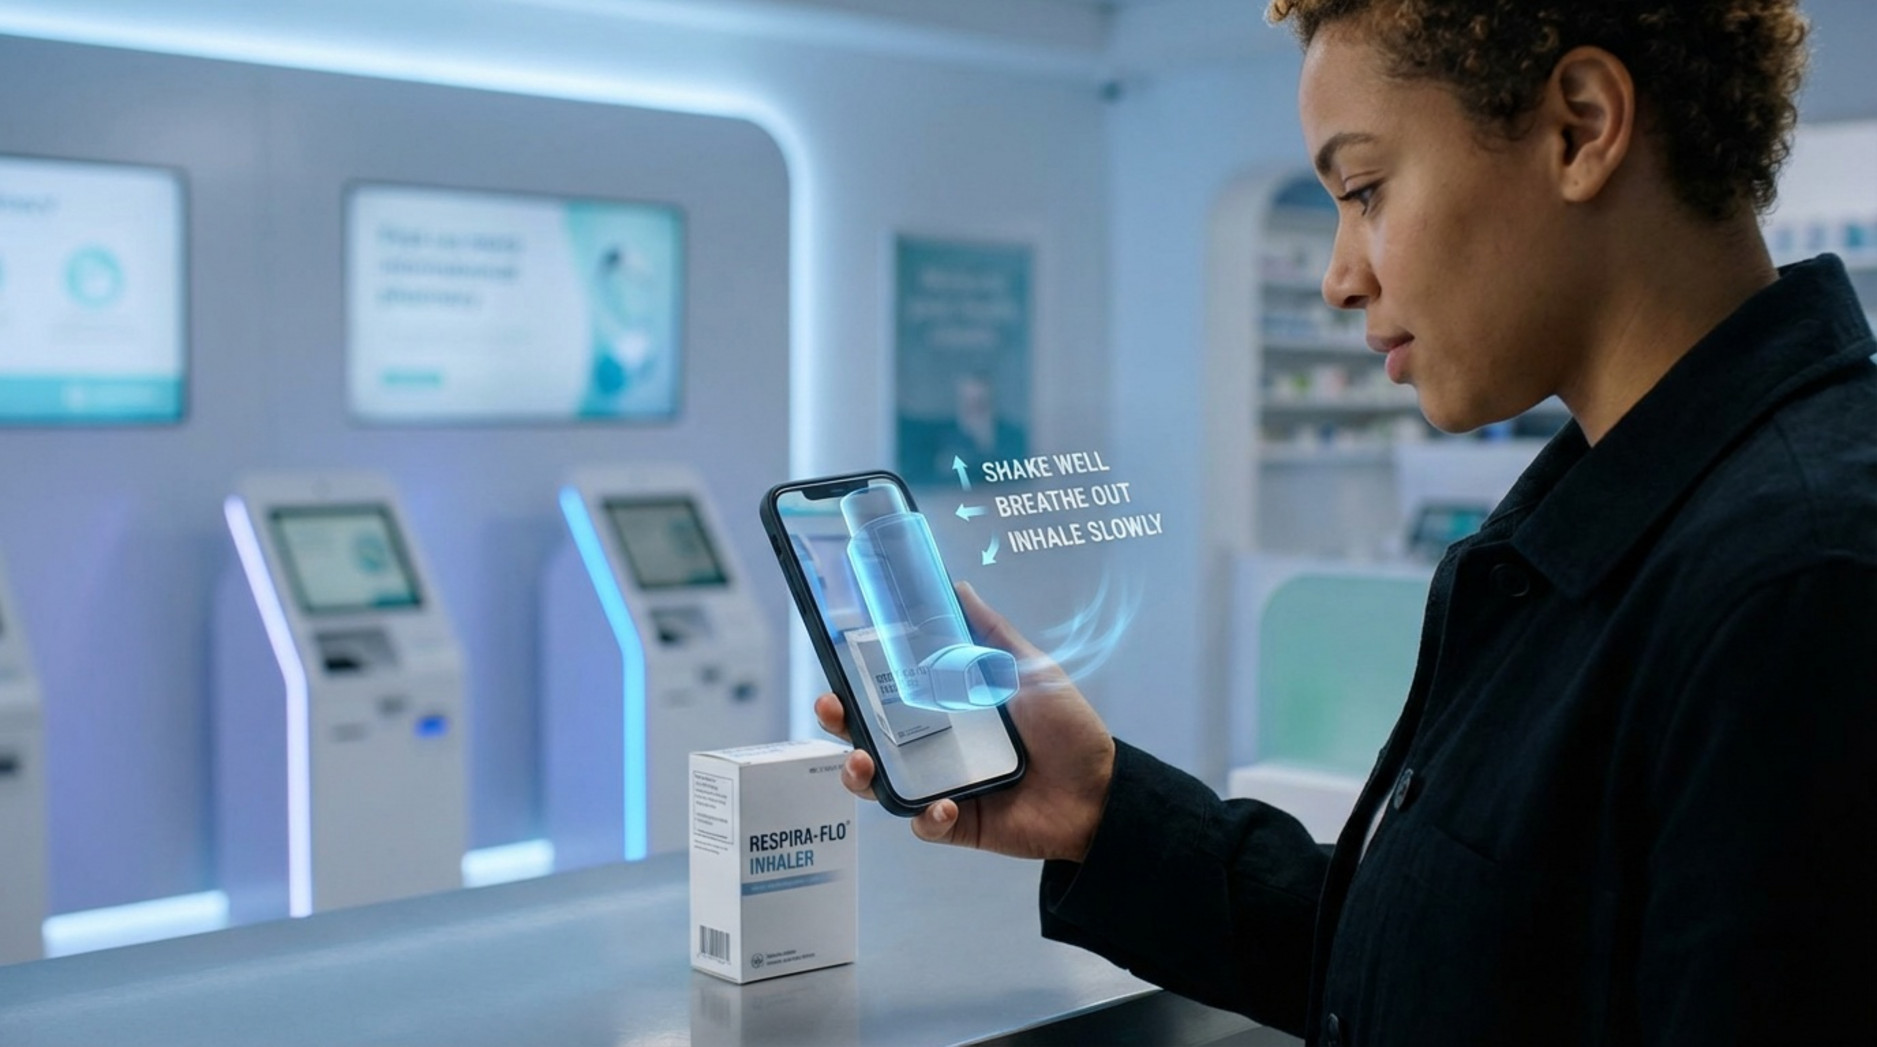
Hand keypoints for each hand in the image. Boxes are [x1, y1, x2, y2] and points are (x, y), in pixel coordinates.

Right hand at [814, 582, 1115, 862]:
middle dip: (841, 725)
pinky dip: (927, 817)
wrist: (1101, 792)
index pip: (890, 694)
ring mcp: (942, 786)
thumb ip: (991, 635)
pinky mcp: (956, 824)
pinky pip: (924, 824)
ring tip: (863, 764)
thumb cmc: (1067, 729)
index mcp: (948, 708)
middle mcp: (936, 746)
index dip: (857, 683)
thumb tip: (957, 587)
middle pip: (871, 736)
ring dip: (861, 775)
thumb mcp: (1030, 671)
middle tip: (833, 710)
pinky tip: (945, 805)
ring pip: (882, 784)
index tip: (838, 667)